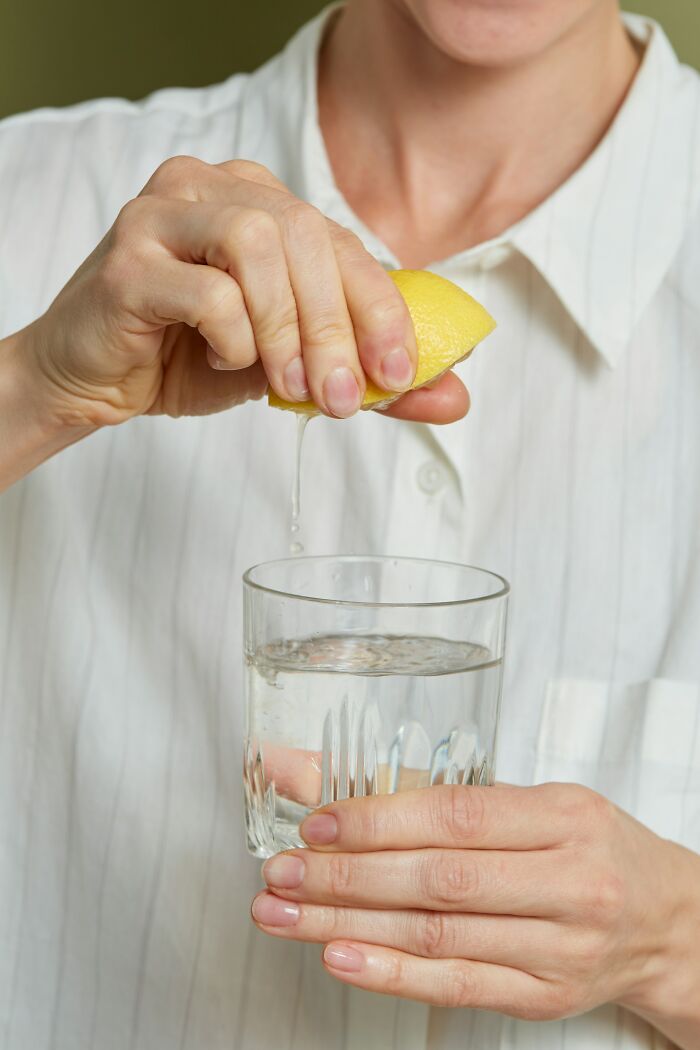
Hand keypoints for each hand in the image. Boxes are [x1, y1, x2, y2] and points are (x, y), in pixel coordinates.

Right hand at [16, 156, 467, 428]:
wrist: (93, 378)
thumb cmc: (190, 359)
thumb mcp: (292, 367)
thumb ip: (365, 375)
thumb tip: (453, 397)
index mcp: (260, 199)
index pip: (341, 242)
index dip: (380, 307)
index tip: (399, 372)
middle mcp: (213, 187)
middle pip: (303, 236)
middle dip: (335, 328)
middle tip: (342, 398)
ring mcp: (164, 212)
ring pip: (256, 245)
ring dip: (286, 329)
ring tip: (286, 387)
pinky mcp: (128, 257)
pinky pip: (204, 287)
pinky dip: (231, 335)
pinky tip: (221, 360)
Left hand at [252, 783, 699, 1030]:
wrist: (664, 920)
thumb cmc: (585, 846)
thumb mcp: (526, 799)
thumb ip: (420, 786)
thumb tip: (307, 767)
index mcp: (563, 815)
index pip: (458, 816)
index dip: (380, 819)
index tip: (316, 823)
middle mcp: (569, 881)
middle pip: (440, 880)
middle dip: (347, 877)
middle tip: (280, 874)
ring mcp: (560, 947)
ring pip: (438, 935)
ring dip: (349, 926)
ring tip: (286, 915)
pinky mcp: (544, 997)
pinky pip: (458, 985)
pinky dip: (392, 974)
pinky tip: (341, 958)